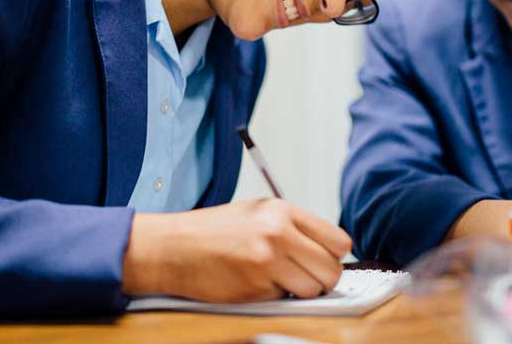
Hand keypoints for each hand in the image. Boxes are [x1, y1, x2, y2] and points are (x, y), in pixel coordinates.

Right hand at [122, 198, 352, 301]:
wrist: (173, 248)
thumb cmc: (213, 231)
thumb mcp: (258, 212)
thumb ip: (293, 226)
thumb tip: (326, 249)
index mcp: (283, 211)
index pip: (338, 240)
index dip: (336, 256)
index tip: (326, 262)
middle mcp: (279, 233)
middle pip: (332, 269)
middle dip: (324, 280)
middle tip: (309, 279)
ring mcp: (267, 262)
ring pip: (313, 290)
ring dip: (301, 292)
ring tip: (280, 282)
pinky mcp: (255, 288)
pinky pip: (284, 300)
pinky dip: (276, 298)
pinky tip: (256, 284)